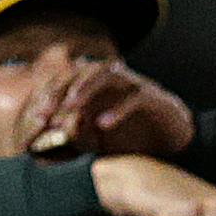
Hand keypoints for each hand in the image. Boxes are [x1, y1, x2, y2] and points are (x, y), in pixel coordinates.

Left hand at [24, 59, 196, 159]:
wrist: (177, 145)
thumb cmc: (136, 140)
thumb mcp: (99, 141)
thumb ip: (79, 134)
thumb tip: (57, 130)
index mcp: (101, 87)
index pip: (71, 79)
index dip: (51, 94)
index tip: (39, 116)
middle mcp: (117, 81)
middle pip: (84, 70)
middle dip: (62, 89)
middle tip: (48, 111)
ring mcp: (137, 86)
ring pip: (108, 73)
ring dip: (85, 89)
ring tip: (70, 108)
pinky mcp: (156, 98)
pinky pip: (136, 96)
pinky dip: (118, 109)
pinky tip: (104, 124)